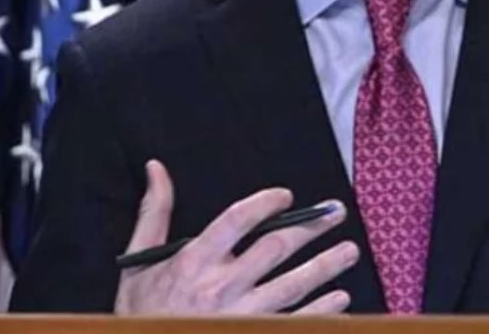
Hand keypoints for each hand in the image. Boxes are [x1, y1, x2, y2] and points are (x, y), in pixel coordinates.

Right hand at [114, 160, 357, 314]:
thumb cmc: (141, 313)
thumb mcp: (139, 263)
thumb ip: (153, 213)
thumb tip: (156, 169)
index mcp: (194, 261)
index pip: (237, 220)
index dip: (265, 203)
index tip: (286, 196)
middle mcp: (220, 287)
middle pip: (275, 248)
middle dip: (310, 228)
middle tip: (335, 212)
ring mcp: (241, 316)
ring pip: (294, 285)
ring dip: (326, 266)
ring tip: (349, 251)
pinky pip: (296, 322)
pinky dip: (321, 311)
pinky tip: (340, 299)